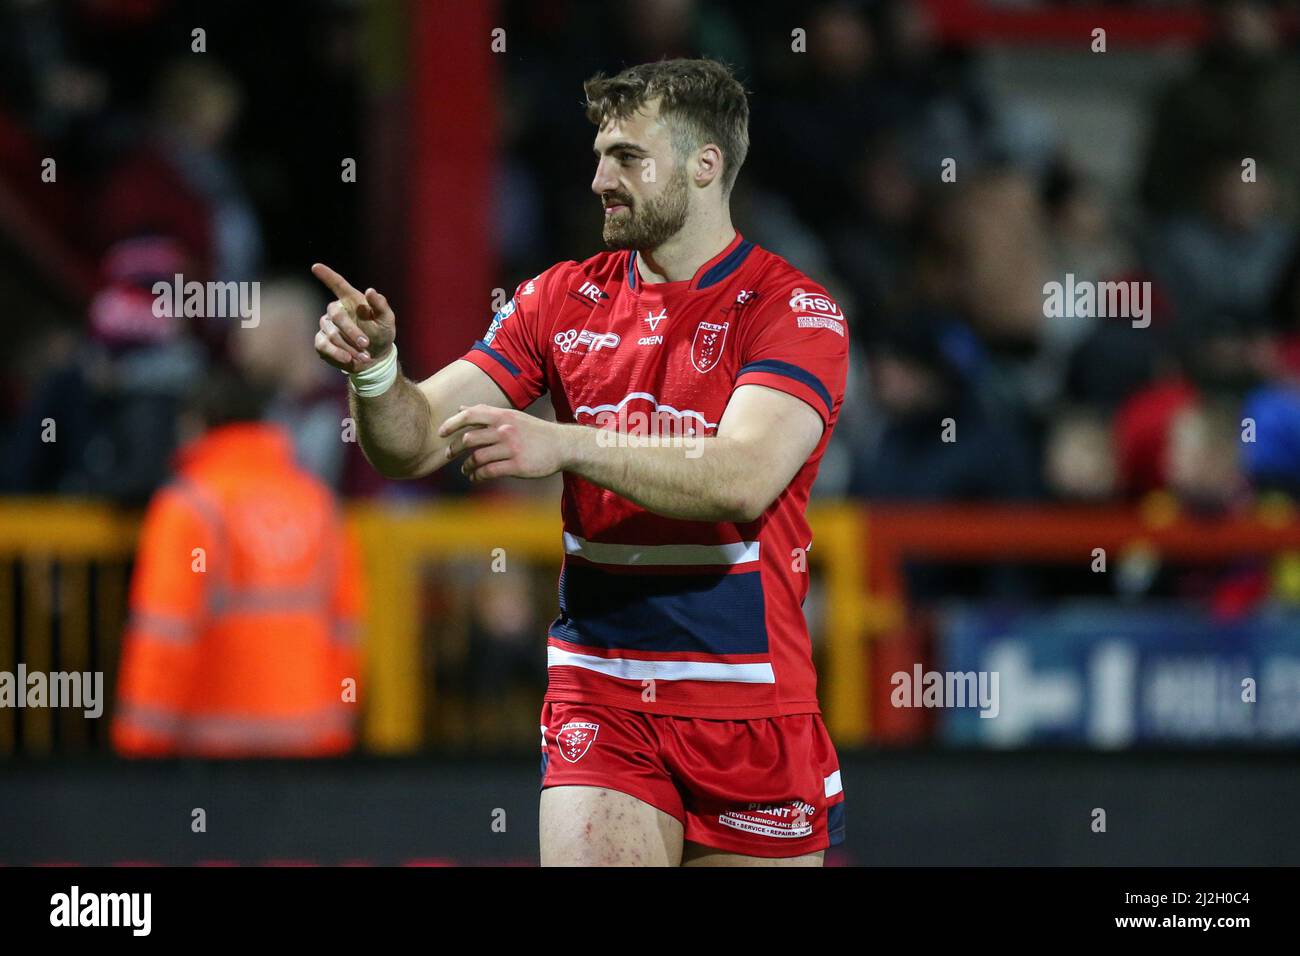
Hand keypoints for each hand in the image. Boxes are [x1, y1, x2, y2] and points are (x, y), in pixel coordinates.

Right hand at [310, 262, 396, 373]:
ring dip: (349, 346)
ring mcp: (326, 326)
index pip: (337, 284)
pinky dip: (337, 354)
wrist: (375, 358)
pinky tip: (349, 360)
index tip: (316, 266)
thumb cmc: (381, 334)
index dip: (327, 275)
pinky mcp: (321, 341)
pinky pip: (323, 346)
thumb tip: (371, 291)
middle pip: (336, 315)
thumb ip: (381, 306)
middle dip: (351, 331)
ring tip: (365, 357)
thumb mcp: (387, 321)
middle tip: (366, 344)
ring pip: (331, 334)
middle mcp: (336, 310)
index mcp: (351, 300)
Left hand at [438, 405, 566, 481]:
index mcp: (502, 416)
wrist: (561, 446)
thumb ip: (486, 412)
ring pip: (477, 457)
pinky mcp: (516, 466)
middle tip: (449, 454)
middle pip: (469, 438)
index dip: (451, 423)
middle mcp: (505, 430)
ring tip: (465, 469)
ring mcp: (511, 448)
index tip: (440, 432)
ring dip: (466, 466)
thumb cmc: (534, 431)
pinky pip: (489, 471)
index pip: (470, 415)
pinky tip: (476, 477)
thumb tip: (461, 408)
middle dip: (455, 448)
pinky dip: (478, 475)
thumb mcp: (512, 416)